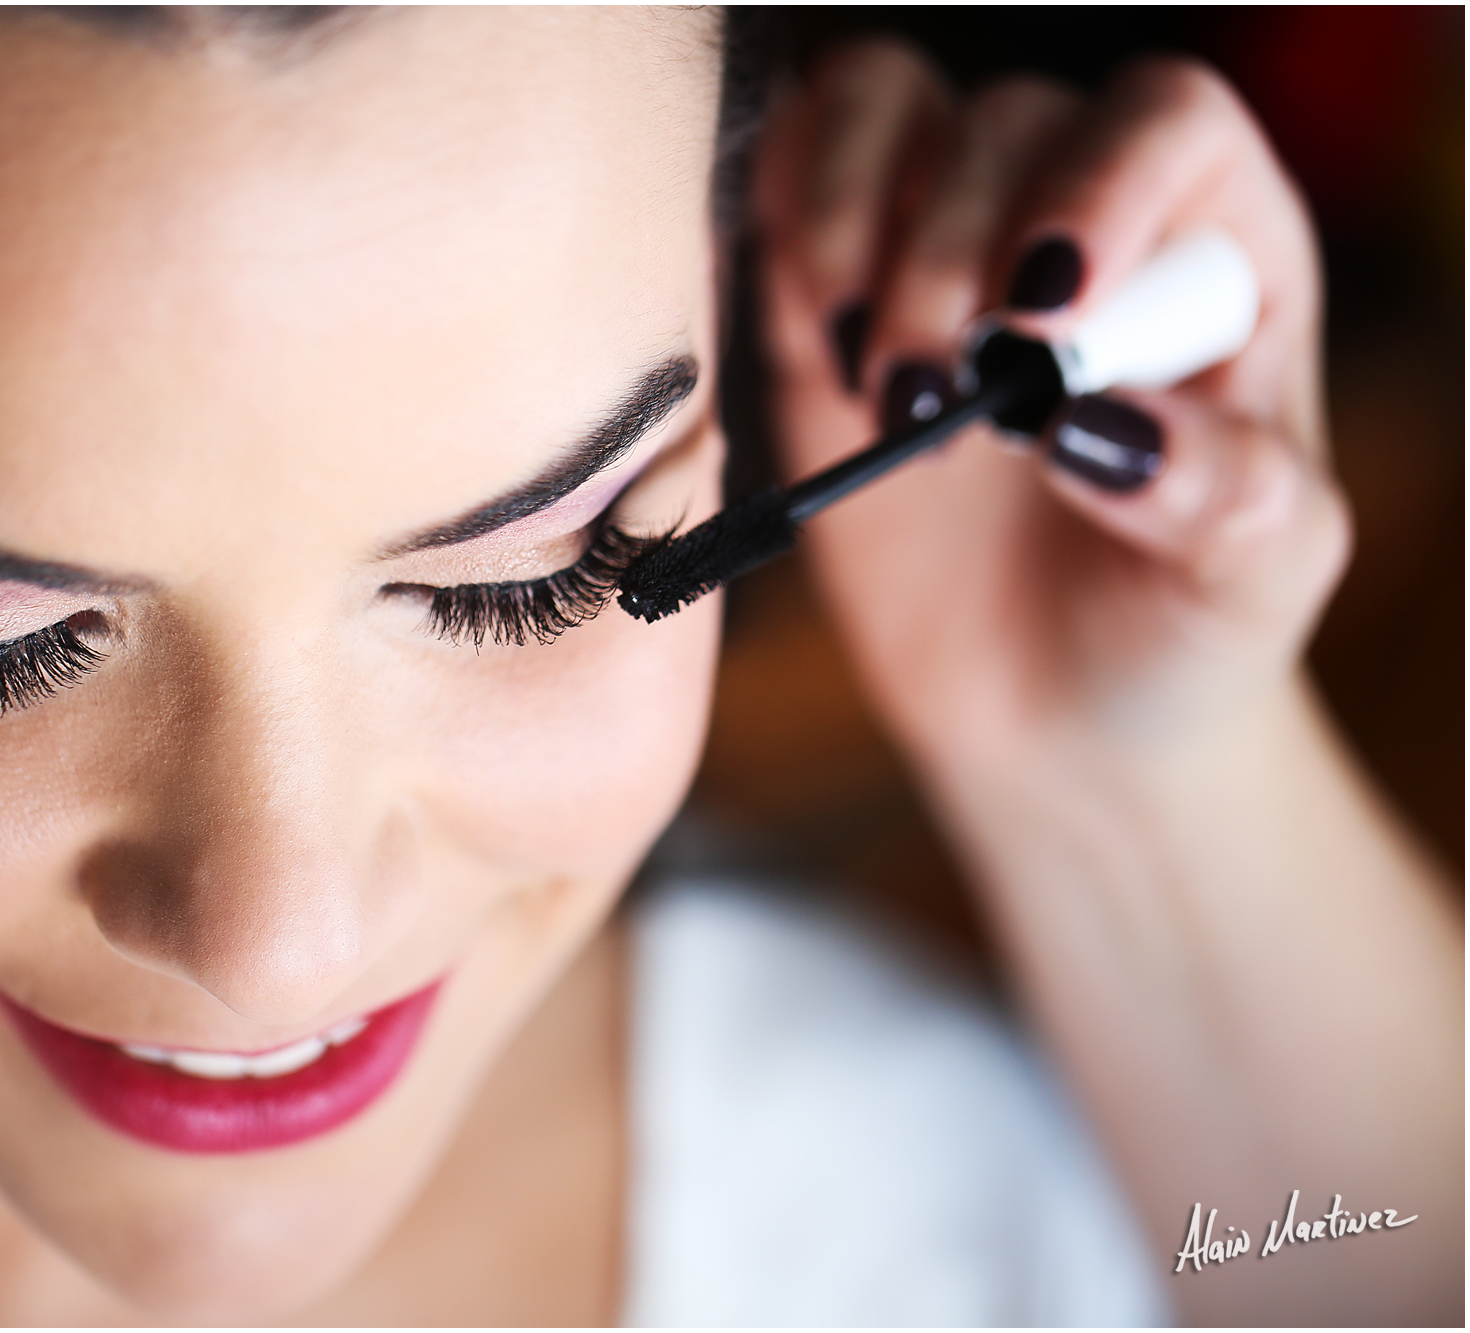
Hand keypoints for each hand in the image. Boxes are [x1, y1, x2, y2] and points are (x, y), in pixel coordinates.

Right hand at [754, 41, 1349, 770]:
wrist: (1056, 715)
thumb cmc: (1179, 631)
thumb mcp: (1254, 579)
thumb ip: (1222, 493)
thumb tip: (1094, 421)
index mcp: (1217, 251)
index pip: (1162, 122)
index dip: (1094, 186)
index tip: (1039, 323)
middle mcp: (1080, 219)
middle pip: (1003, 123)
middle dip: (949, 257)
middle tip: (939, 406)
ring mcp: (943, 251)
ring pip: (880, 113)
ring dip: (848, 228)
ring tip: (875, 383)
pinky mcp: (829, 305)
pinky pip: (785, 182)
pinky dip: (779, 227)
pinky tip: (818, 345)